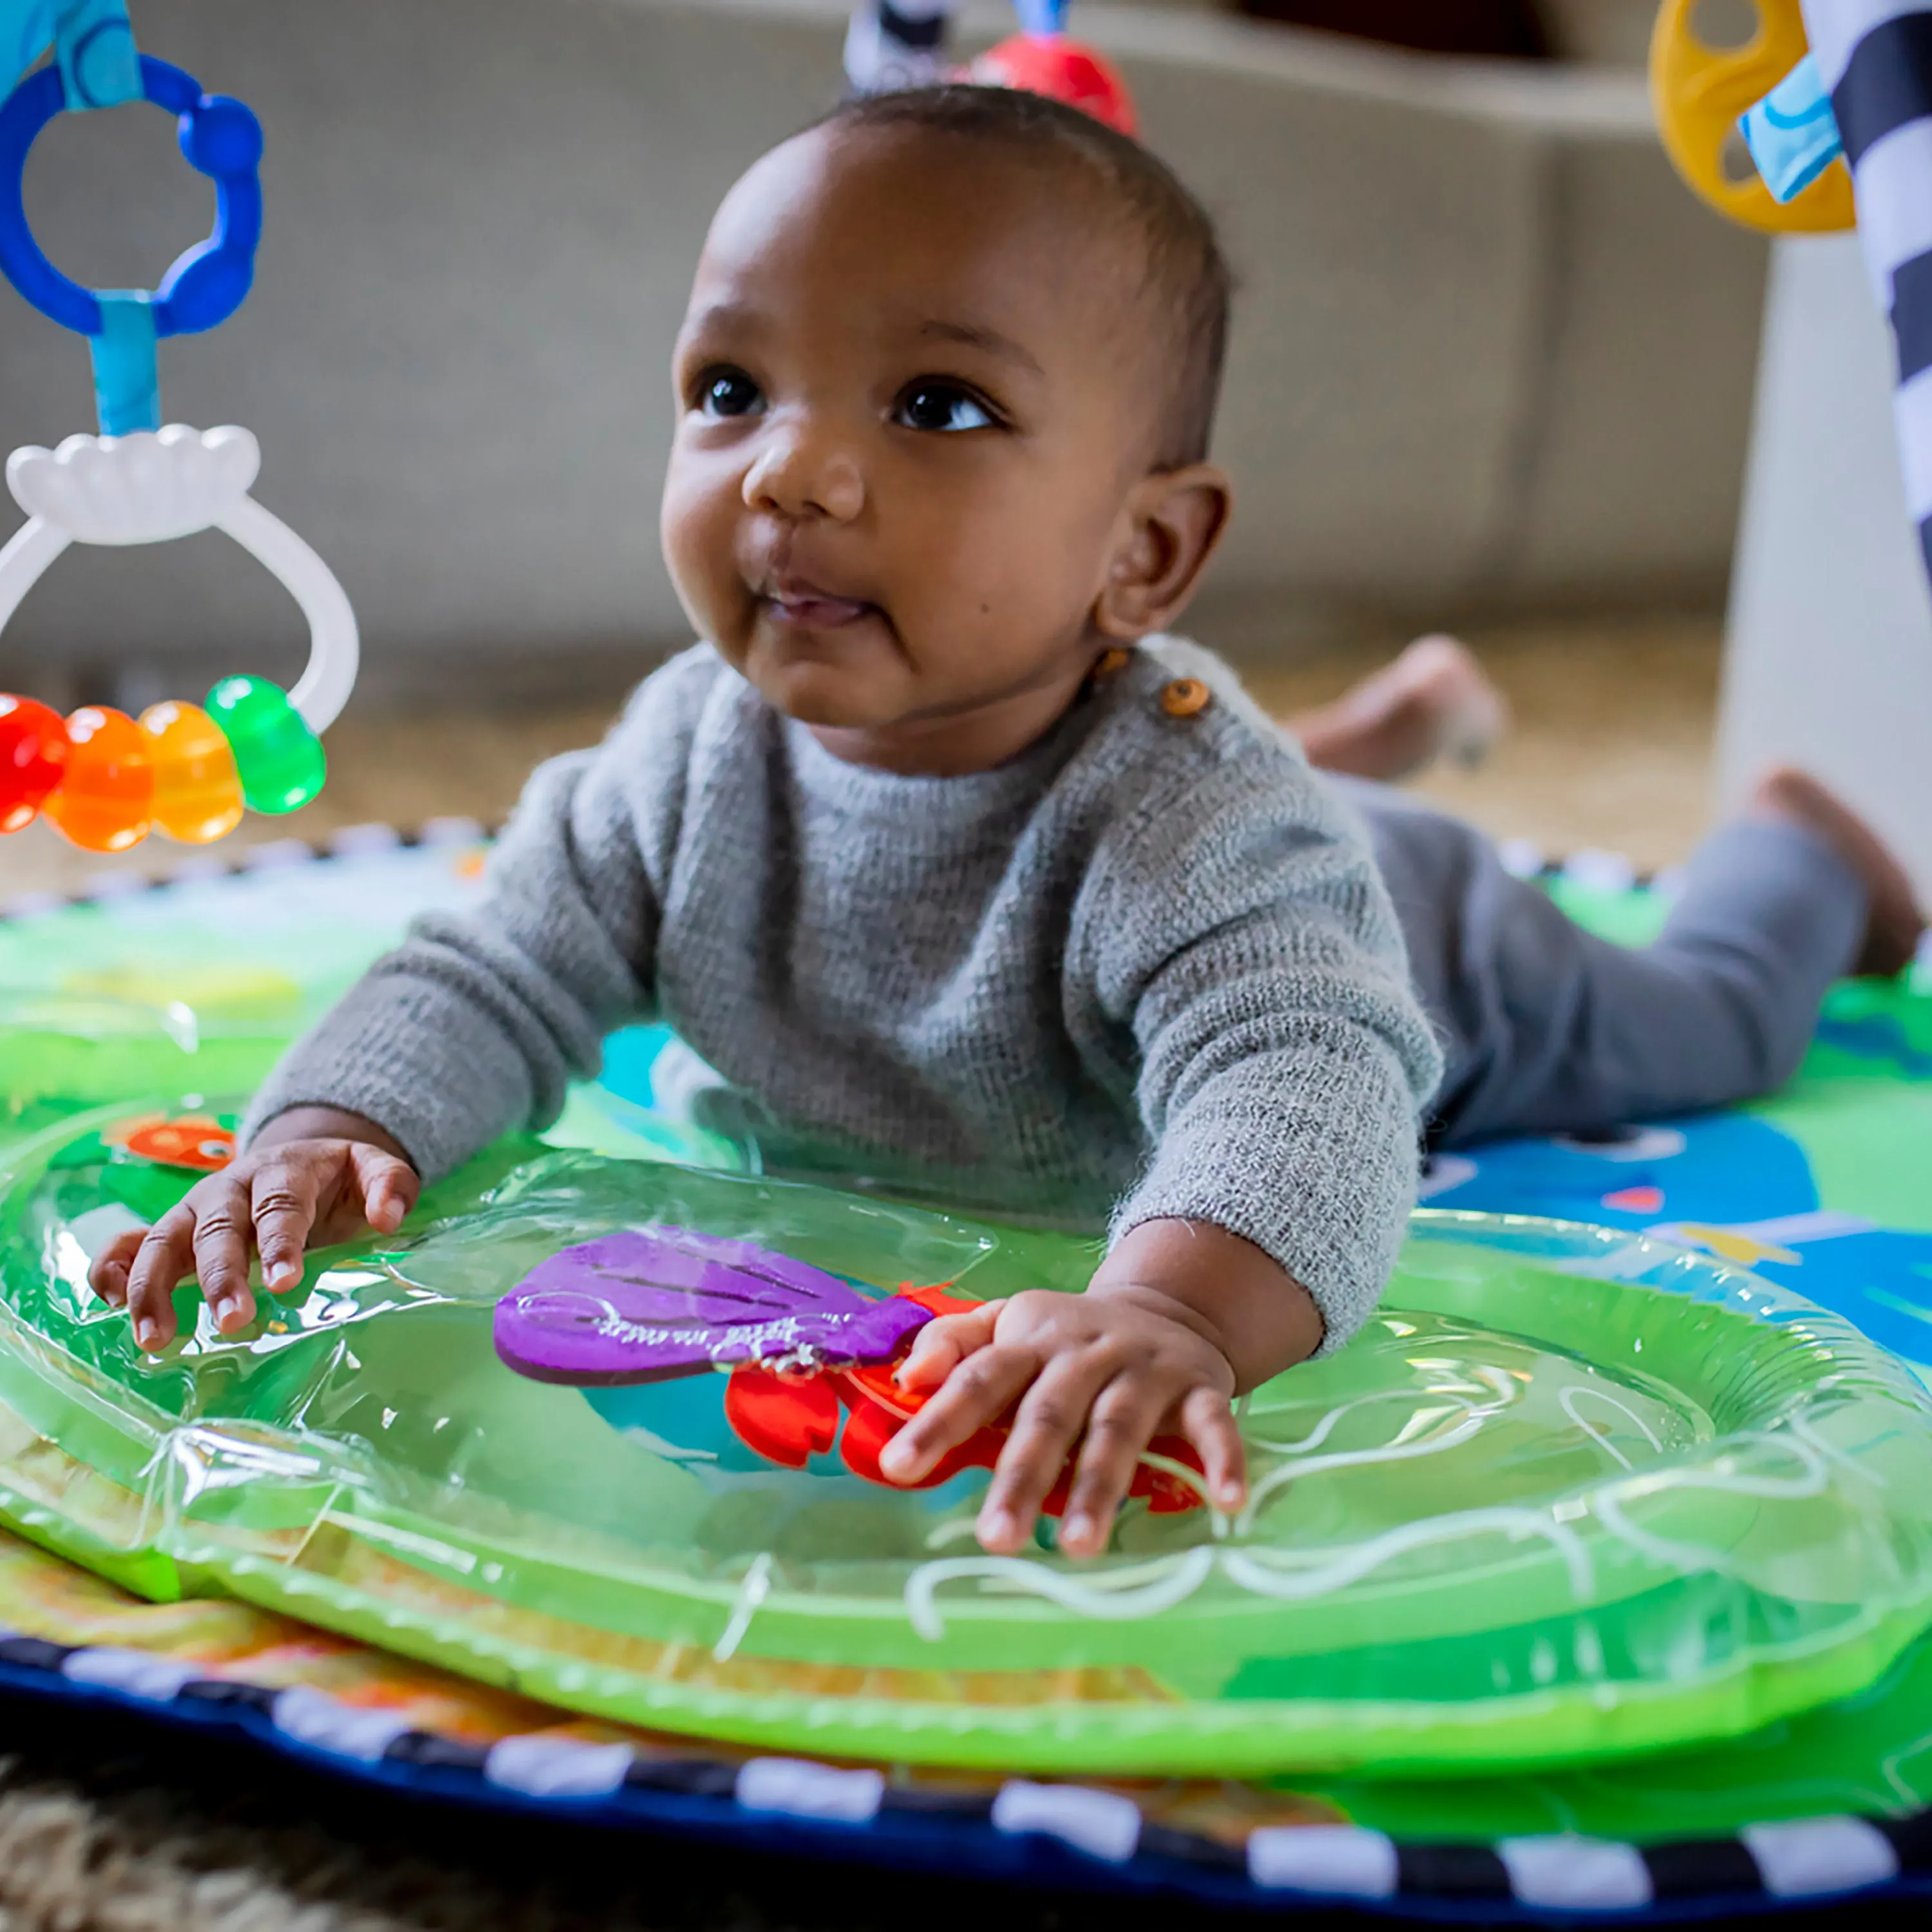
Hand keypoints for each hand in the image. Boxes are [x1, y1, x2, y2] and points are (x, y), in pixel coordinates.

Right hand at [88, 1109, 417, 1351]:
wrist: (297, 1161)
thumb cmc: (337, 1180)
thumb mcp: (371, 1170)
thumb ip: (390, 1185)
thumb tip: (388, 1218)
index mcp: (282, 1172)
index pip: (279, 1206)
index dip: (280, 1242)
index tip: (284, 1282)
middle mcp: (230, 1189)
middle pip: (217, 1227)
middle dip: (220, 1275)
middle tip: (232, 1321)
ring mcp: (193, 1210)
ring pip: (163, 1241)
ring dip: (153, 1287)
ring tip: (156, 1338)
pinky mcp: (170, 1231)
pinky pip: (128, 1244)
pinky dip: (111, 1268)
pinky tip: (108, 1303)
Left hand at [877, 1219, 1322, 1558]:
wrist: (1168, 1306)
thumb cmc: (1069, 1337)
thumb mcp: (1007, 1322)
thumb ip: (953, 1342)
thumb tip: (906, 1378)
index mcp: (1031, 1340)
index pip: (979, 1379)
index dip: (938, 1421)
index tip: (898, 1468)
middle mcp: (1086, 1354)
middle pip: (1049, 1416)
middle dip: (1021, 1477)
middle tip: (995, 1539)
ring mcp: (1144, 1370)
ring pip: (1119, 1429)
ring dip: (1100, 1486)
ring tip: (1079, 1546)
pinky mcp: (1200, 1386)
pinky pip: (1213, 1424)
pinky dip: (1222, 1459)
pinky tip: (1226, 1503)